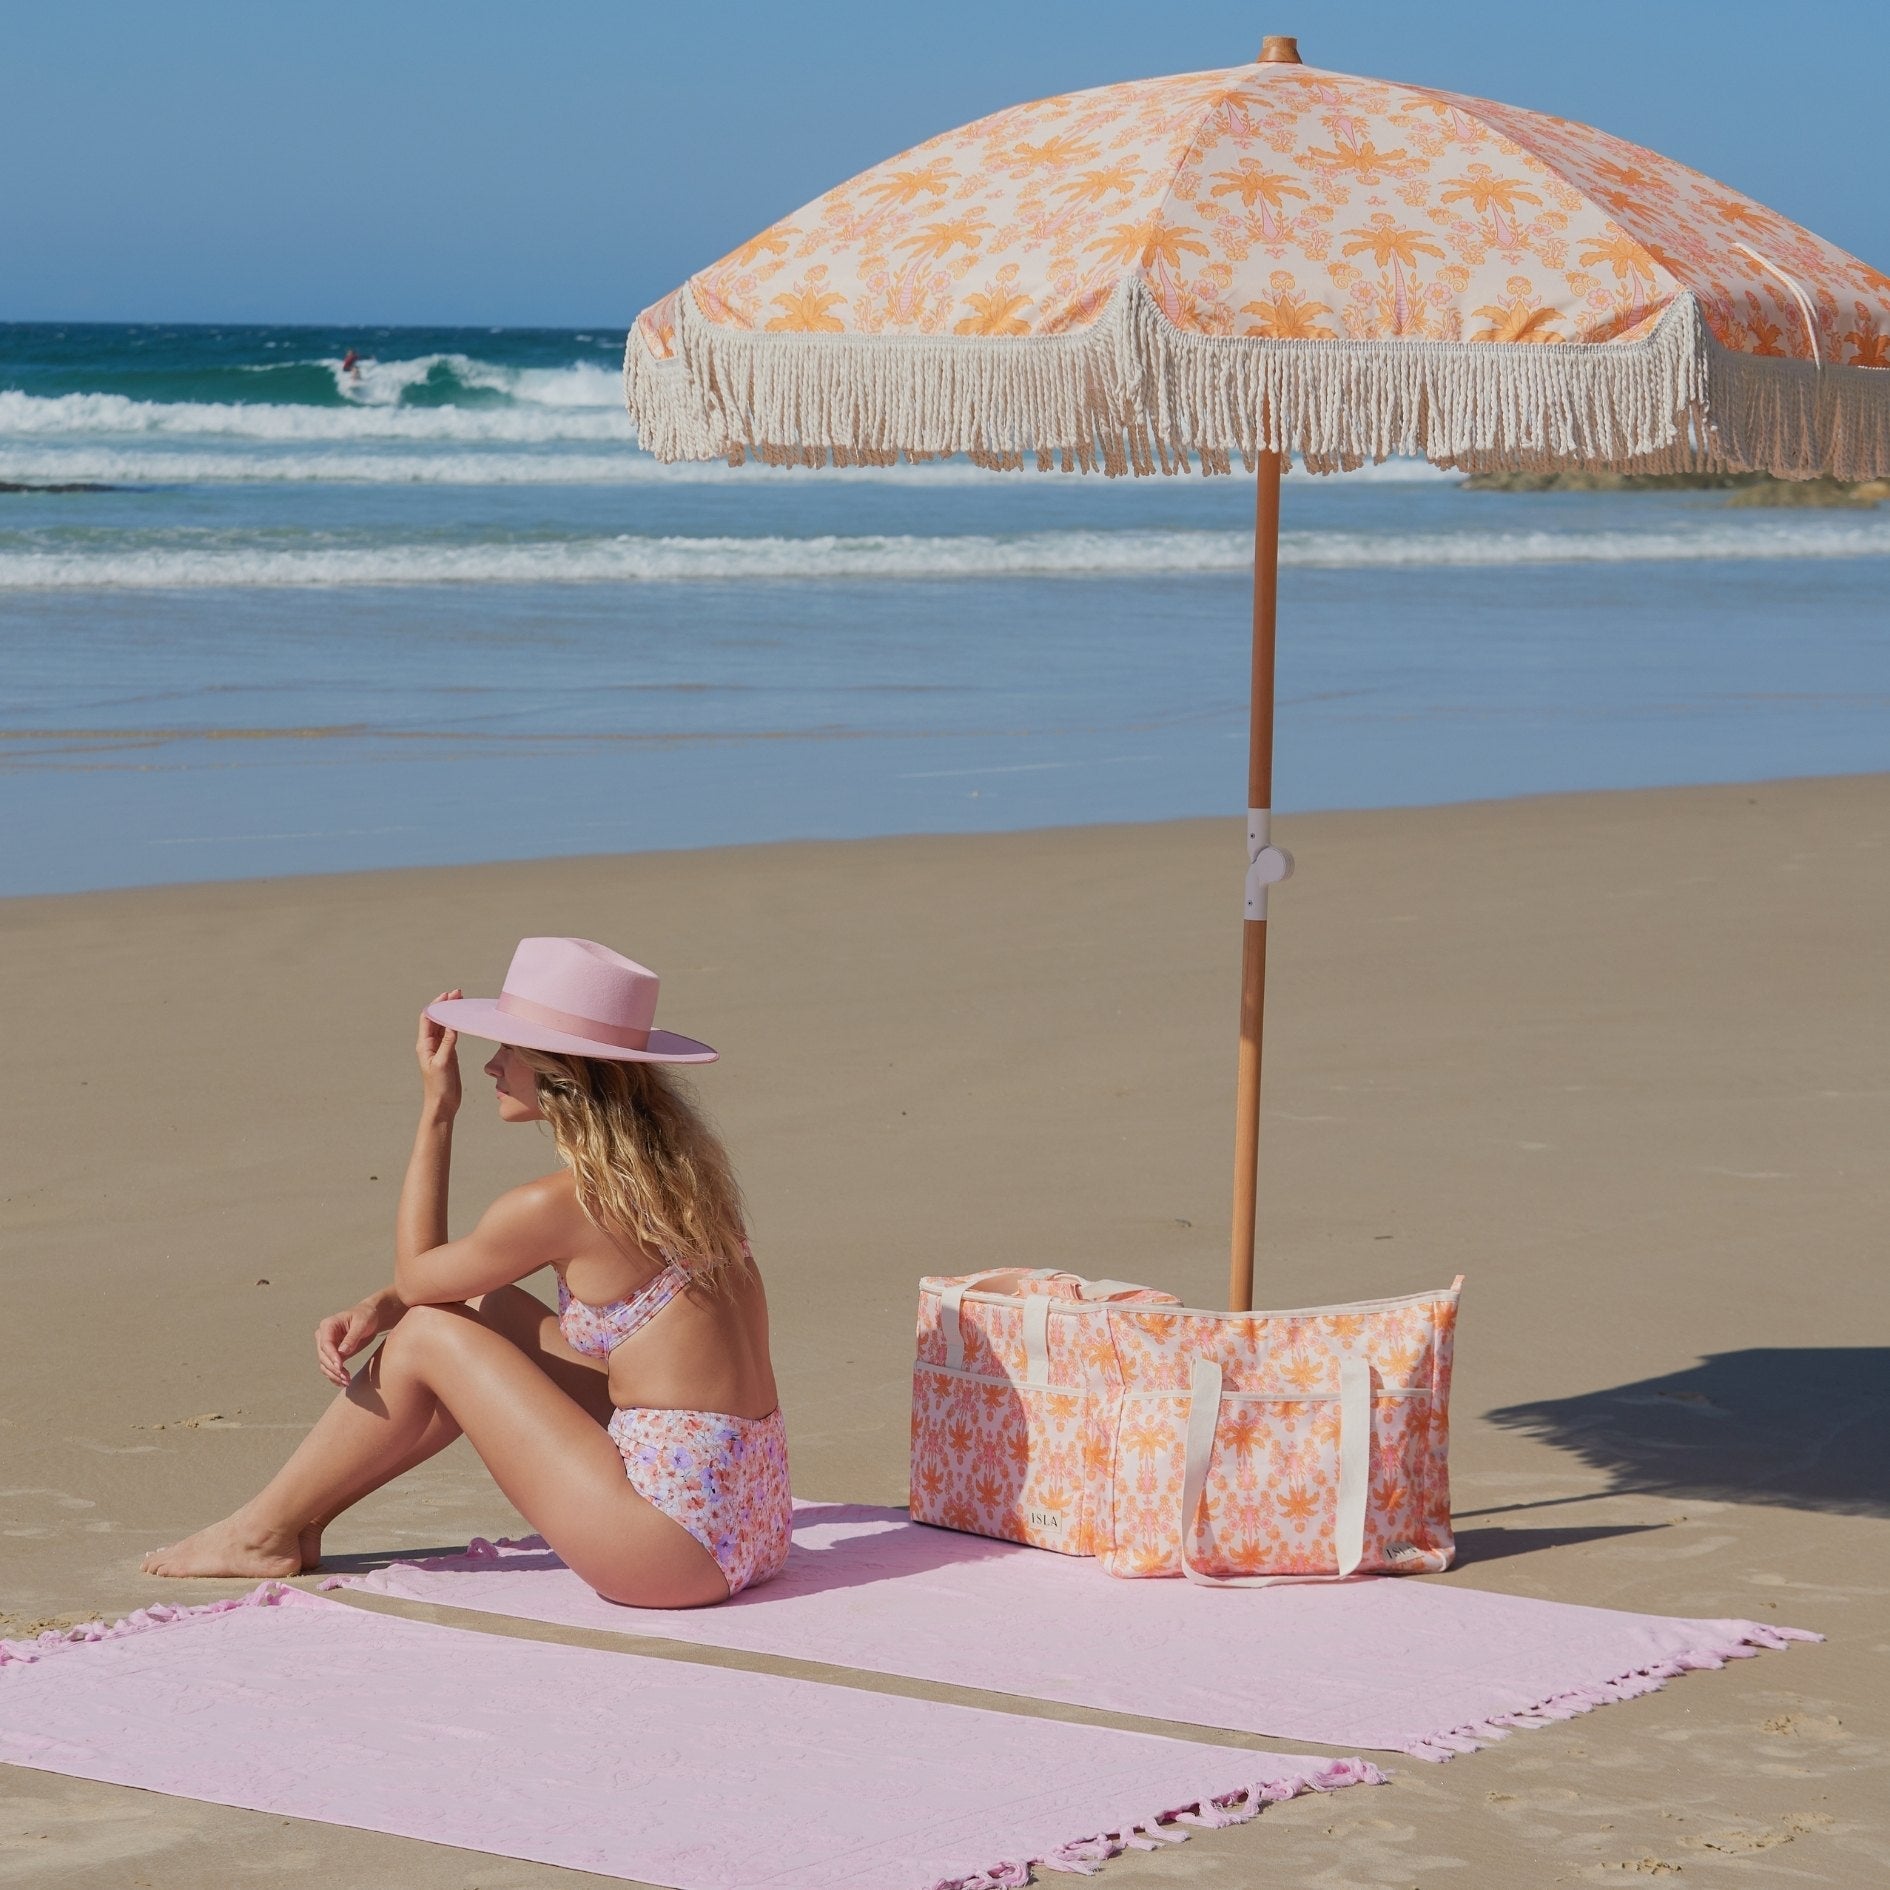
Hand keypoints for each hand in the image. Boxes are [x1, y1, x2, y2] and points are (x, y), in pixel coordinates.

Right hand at [315, 1290, 403, 1387]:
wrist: (371, 1317)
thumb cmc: (366, 1316)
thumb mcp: (362, 1324)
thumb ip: (352, 1337)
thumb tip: (342, 1352)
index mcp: (328, 1325)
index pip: (326, 1344)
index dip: (332, 1356)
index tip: (340, 1366)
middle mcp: (323, 1336)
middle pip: (323, 1356)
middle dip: (333, 1369)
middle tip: (346, 1378)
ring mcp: (326, 1346)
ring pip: (324, 1364)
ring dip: (334, 1375)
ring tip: (347, 1382)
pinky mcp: (333, 1354)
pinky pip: (330, 1367)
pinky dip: (335, 1376)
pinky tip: (343, 1383)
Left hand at [417, 989, 462, 1117]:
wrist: (442, 1104)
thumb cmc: (439, 1086)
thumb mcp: (444, 1063)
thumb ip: (448, 1043)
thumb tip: (452, 1023)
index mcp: (424, 1045)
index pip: (428, 1018)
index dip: (437, 1005)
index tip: (448, 995)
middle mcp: (430, 1044)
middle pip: (436, 1019)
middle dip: (446, 1005)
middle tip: (458, 993)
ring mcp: (439, 1049)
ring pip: (444, 1025)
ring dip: (451, 1013)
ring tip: (461, 1001)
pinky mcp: (448, 1054)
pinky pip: (450, 1034)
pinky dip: (456, 1024)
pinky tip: (462, 1019)